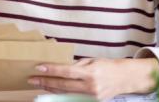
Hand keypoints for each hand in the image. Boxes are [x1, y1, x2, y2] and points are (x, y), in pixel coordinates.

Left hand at [28, 58, 158, 100]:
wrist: (126, 78)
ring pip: (66, 92)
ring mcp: (91, 95)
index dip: (52, 70)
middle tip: (32, 79)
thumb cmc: (108, 65)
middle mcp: (90, 85)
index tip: (39, 67)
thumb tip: (61, 66)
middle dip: (46, 82)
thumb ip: (77, 65)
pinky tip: (53, 88)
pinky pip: (73, 96)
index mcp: (90, 72)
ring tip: (39, 83)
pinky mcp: (92, 101)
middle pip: (63, 85)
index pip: (66, 71)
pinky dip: (62, 92)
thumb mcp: (92, 61)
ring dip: (51, 88)